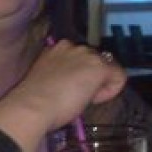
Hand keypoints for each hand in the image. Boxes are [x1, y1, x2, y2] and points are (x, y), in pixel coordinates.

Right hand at [0, 40, 125, 151]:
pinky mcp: (99, 67)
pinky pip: (118, 76)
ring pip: (106, 67)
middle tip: (76, 96)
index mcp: (56, 48)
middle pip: (93, 60)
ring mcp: (87, 55)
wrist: (33, 105)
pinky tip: (93, 99)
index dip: (78, 76)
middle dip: (90, 77)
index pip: (78, 58)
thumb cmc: (34, 100)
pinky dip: (110, 90)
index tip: (68, 90)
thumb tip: (68, 82)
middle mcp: (72, 46)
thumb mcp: (47, 78)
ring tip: (82, 99)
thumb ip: (59, 74)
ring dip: (98, 83)